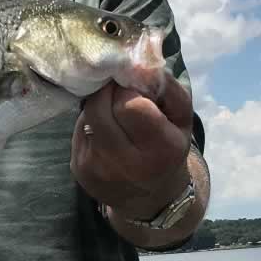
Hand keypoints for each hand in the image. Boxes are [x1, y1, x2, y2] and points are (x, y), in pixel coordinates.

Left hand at [71, 77, 192, 218]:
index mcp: (160, 149)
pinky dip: (90, 123)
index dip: (128, 90)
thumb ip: (167, 87)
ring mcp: (98, 168)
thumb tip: (141, 62)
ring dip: (98, 105)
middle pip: (100, 107)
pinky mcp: (78, 170)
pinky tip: (104, 130)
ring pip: (87, 116)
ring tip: (112, 110)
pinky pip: (78, 130)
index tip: (133, 89)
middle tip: (118, 93)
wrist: (149, 198)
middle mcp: (126, 164)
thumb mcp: (182, 119)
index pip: (129, 104)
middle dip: (108, 92)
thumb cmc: (168, 148)